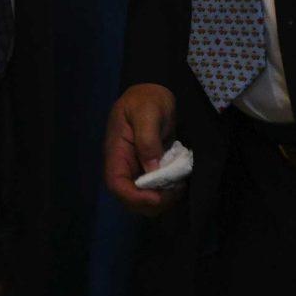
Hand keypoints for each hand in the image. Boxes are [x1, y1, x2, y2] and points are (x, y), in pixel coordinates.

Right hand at [103, 83, 178, 214]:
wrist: (154, 92)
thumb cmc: (147, 99)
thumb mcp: (148, 113)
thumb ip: (147, 139)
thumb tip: (152, 169)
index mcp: (116, 151)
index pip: (116, 184)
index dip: (134, 196)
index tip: (157, 195)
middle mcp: (123, 165)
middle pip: (128, 198)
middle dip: (151, 203)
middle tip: (175, 191)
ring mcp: (135, 169)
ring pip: (142, 199)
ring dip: (161, 201)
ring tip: (179, 187)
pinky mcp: (147, 170)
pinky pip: (153, 191)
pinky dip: (166, 193)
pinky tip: (179, 183)